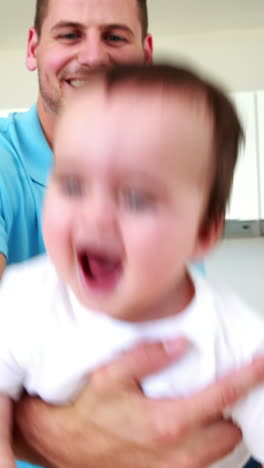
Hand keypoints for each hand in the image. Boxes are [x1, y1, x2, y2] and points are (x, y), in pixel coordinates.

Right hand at [14, 338, 263, 467]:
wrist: (65, 446)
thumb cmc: (87, 411)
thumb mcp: (110, 375)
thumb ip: (147, 356)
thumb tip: (180, 344)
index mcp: (168, 422)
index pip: (223, 395)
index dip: (249, 375)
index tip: (262, 362)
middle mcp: (178, 452)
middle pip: (231, 430)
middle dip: (231, 409)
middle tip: (218, 388)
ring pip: (222, 451)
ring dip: (219, 428)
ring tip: (203, 407)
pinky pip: (203, 464)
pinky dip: (205, 445)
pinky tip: (188, 428)